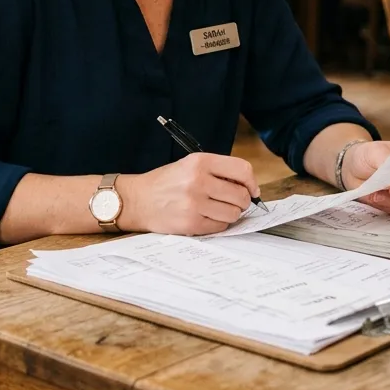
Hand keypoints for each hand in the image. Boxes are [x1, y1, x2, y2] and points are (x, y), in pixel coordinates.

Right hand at [119, 153, 259, 235]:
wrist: (137, 200)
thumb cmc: (166, 183)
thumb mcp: (189, 165)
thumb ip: (218, 171)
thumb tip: (250, 187)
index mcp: (200, 162)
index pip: (242, 170)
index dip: (252, 182)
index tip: (252, 189)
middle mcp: (198, 181)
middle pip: (241, 195)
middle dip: (242, 201)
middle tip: (232, 202)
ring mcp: (194, 204)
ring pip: (234, 213)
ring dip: (230, 214)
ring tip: (216, 209)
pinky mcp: (191, 223)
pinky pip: (220, 226)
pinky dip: (218, 224)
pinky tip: (206, 217)